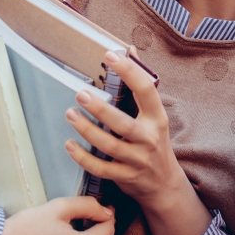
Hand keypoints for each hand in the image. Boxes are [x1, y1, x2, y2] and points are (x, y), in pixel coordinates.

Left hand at [64, 53, 187, 212]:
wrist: (164, 184)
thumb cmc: (155, 142)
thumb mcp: (154, 115)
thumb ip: (140, 83)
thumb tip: (130, 49)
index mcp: (157, 118)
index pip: (146, 90)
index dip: (130, 71)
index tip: (111, 56)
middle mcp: (149, 139)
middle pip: (123, 124)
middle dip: (100, 109)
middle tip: (80, 93)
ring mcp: (137, 160)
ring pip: (109, 146)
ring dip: (87, 130)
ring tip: (70, 114)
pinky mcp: (125, 177)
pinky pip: (101, 168)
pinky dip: (83, 158)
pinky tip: (69, 145)